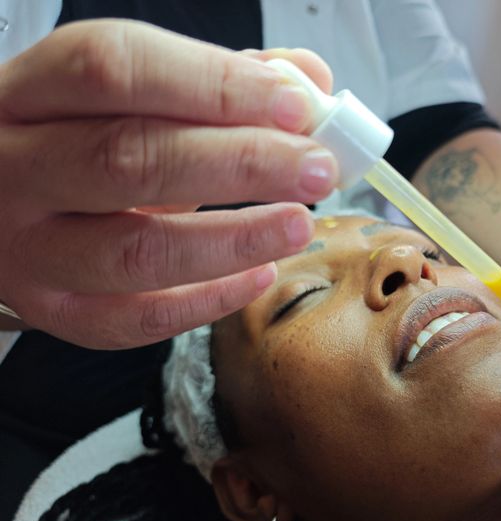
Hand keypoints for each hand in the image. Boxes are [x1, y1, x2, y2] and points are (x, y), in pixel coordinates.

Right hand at [0, 20, 338, 347]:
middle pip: (129, 160)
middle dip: (242, 164)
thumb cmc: (80, 139)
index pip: (115, 69)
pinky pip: (135, 319)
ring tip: (299, 225)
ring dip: (234, 241)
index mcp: (29, 92)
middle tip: (318, 169)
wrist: (1, 204)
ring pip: (135, 251)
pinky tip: (261, 276)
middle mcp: (14, 167)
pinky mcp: (54, 309)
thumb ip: (216, 80)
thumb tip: (308, 82)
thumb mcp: (131, 96)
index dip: (214, 84)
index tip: (297, 103)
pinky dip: (208, 302)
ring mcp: (27, 248)